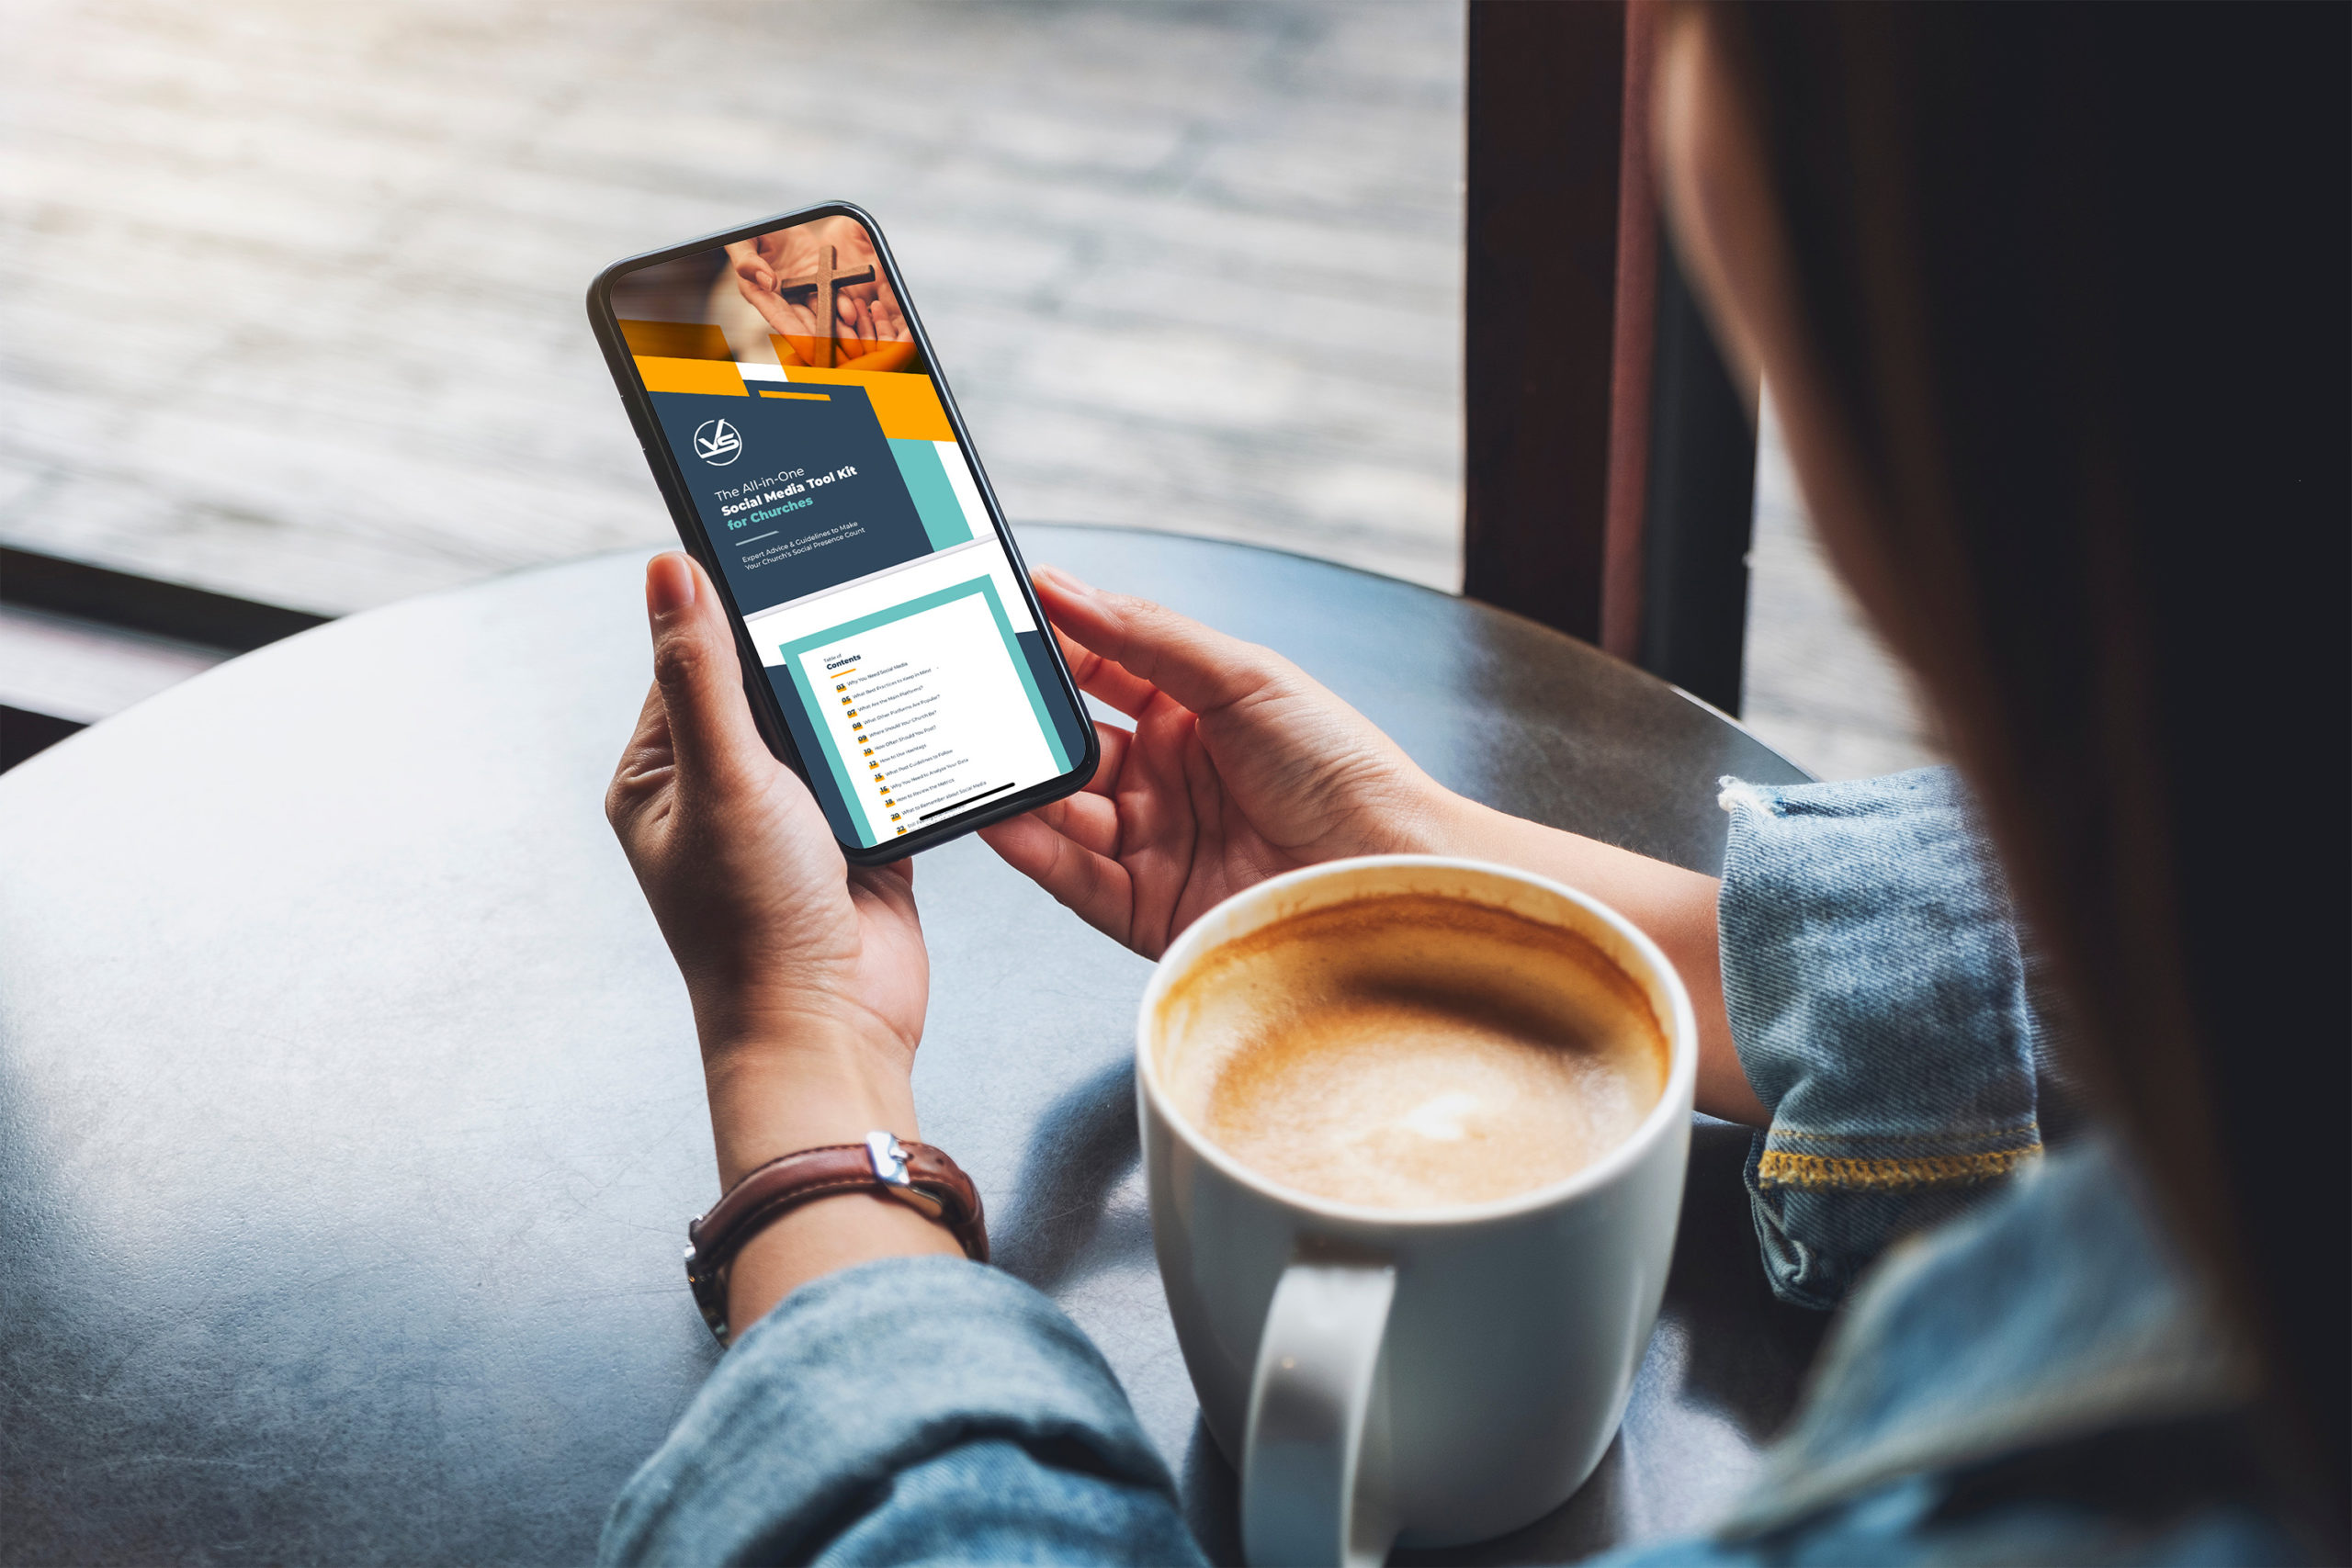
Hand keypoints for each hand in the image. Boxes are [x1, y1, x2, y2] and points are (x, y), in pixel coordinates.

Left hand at [606, 553, 956, 1323]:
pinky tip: (928, 691)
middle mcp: (722, 786)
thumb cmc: (754, 924)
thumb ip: (704, 671)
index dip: (731, 600)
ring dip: (860, 683)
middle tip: (855, 570)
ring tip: (896, 625)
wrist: (833, 1029)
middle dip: (809, 639)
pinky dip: (903, 732)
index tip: (777, 540)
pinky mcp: (860, 829)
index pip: (692, 656)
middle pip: (768, 678)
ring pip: (830, 713)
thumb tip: (668, 567)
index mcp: (662, 772)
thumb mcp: (723, 780)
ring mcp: (793, 810)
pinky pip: (883, 757)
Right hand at [724, 225, 910, 359]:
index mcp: (758, 293)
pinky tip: (852, 314)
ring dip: (834, 326)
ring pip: (820, 312)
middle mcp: (782, 298)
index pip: (777, 317)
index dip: (792, 333)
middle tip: (833, 353)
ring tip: (849, 339)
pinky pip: (831, 293)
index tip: (807, 346)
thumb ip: (748, 262)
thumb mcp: (743, 242)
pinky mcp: (818, 278)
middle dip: (818, 338)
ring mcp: (802, 289)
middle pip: (802, 322)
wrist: (772, 220)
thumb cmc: (750, 233)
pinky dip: (842, 304)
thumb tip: (768, 282)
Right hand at [983, 568, 1769, 1125]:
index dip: (1049, 649)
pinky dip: (1030, 849)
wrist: (1393, 874)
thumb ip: (1144, 635)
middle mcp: (1172, 780)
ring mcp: (1158, 845)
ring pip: (1061, 813)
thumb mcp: (1244, 677)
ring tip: (971, 761)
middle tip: (965, 697)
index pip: (1100, 673)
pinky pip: (1070, 877)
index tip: (995, 621)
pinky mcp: (1148, 911)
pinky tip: (1000, 820)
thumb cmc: (1345, 771)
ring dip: (1018, 788)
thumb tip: (1063, 586)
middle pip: (1071, 747)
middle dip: (1020, 726)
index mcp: (1198, 715)